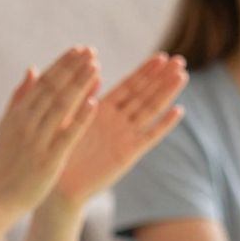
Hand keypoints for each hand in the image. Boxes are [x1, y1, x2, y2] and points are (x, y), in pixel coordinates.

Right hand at [0, 47, 100, 216]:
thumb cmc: (7, 161)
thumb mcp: (8, 125)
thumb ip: (21, 96)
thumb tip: (33, 68)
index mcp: (18, 113)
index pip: (43, 82)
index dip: (62, 65)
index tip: (79, 49)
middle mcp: (26, 123)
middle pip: (52, 89)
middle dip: (73, 68)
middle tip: (92, 51)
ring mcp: (37, 140)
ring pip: (60, 106)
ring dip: (78, 85)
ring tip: (95, 67)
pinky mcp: (49, 159)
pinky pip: (67, 134)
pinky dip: (80, 117)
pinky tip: (94, 103)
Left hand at [52, 53, 187, 206]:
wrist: (58, 184)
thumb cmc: (57, 151)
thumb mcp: (66, 116)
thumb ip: (81, 94)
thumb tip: (94, 69)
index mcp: (102, 109)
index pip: (129, 85)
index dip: (145, 71)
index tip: (162, 56)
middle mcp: (118, 121)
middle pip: (145, 94)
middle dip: (162, 78)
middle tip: (180, 60)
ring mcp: (125, 137)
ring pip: (150, 110)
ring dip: (166, 93)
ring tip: (182, 76)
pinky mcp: (128, 154)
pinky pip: (149, 137)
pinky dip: (164, 124)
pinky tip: (178, 111)